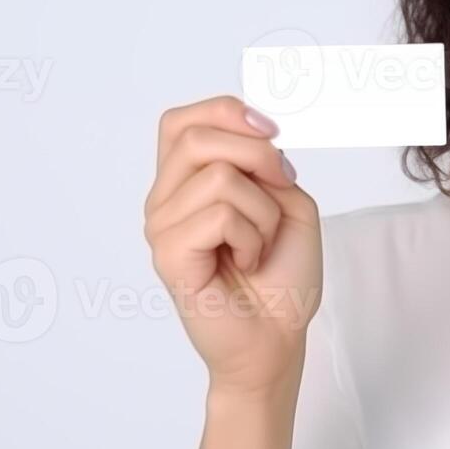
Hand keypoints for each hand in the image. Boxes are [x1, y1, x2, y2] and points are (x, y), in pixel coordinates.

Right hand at [143, 94, 321, 396]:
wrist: (278, 336)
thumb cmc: (281, 275)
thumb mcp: (288, 200)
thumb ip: (267, 163)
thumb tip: (255, 136)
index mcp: (187, 183)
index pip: (181, 121)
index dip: (226, 112)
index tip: (271, 132)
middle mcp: (166, 201)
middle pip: (196, 136)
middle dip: (256, 153)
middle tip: (281, 187)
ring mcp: (161, 228)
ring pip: (218, 177)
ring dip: (262, 211)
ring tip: (258, 244)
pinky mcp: (168, 256)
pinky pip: (219, 215)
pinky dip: (252, 236)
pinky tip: (246, 262)